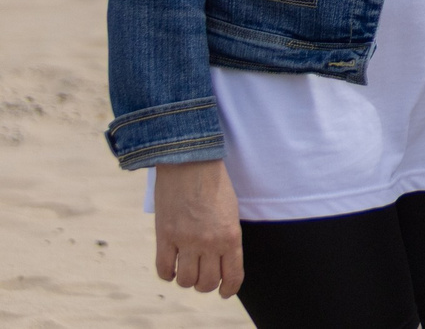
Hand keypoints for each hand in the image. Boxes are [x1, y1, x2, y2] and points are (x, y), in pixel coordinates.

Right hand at [154, 158, 242, 297]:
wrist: (191, 161)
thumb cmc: (215, 183)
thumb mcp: (231, 211)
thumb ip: (227, 237)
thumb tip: (221, 260)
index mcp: (231, 236)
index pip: (232, 277)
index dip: (228, 289)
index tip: (224, 292)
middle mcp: (209, 243)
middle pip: (206, 283)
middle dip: (205, 284)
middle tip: (203, 275)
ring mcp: (185, 241)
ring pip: (185, 281)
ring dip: (186, 279)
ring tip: (186, 269)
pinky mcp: (164, 236)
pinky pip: (163, 269)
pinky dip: (167, 273)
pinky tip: (171, 266)